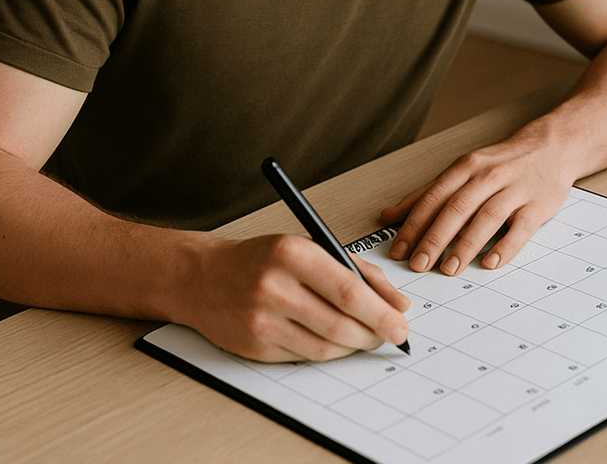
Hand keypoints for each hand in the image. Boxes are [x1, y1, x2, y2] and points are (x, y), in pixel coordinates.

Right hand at [180, 234, 410, 361]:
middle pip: (340, 325)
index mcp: (293, 253)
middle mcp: (275, 287)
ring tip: (364, 337)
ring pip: (324, 348)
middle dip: (374, 334)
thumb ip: (358, 271)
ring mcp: (262, 320)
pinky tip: (334, 342)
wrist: (203, 278)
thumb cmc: (263, 260)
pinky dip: (327, 354)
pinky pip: (304, 358)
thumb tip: (398, 304)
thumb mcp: (309, 248)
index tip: (402, 325)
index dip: (382, 314)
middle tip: (390, 335)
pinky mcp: (255, 346)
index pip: (349, 291)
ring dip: (353, 347)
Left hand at [381, 128, 576, 275]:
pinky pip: (520, 229)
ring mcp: (515, 190)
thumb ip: (427, 193)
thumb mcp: (462, 170)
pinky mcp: (538, 206)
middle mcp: (488, 176)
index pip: (434, 197)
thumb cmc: (502, 163)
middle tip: (418, 265)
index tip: (399, 250)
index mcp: (466, 167)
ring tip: (448, 269)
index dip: (414, 224)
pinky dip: (505, 247)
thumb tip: (389, 215)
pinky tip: (490, 263)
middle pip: (456, 208)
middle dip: (434, 238)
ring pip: (486, 218)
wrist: (553, 147)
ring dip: (465, 245)